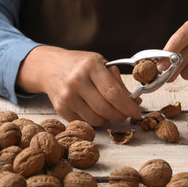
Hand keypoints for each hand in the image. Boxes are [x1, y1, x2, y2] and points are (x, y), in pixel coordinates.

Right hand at [16, 46, 141, 125]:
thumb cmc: (80, 64)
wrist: (50, 67)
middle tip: (126, 114)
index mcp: (90, 66)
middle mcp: (76, 81)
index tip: (137, 112)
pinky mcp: (60, 108)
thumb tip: (135, 102)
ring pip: (96, 119)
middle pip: (105, 109)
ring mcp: (67, 96)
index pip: (113, 93)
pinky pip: (85, 122)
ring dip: (107, 118)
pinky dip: (94, 120)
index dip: (128, 106)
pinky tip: (94, 109)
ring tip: (108, 109)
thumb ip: (117, 82)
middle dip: (121, 116)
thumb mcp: (100, 64)